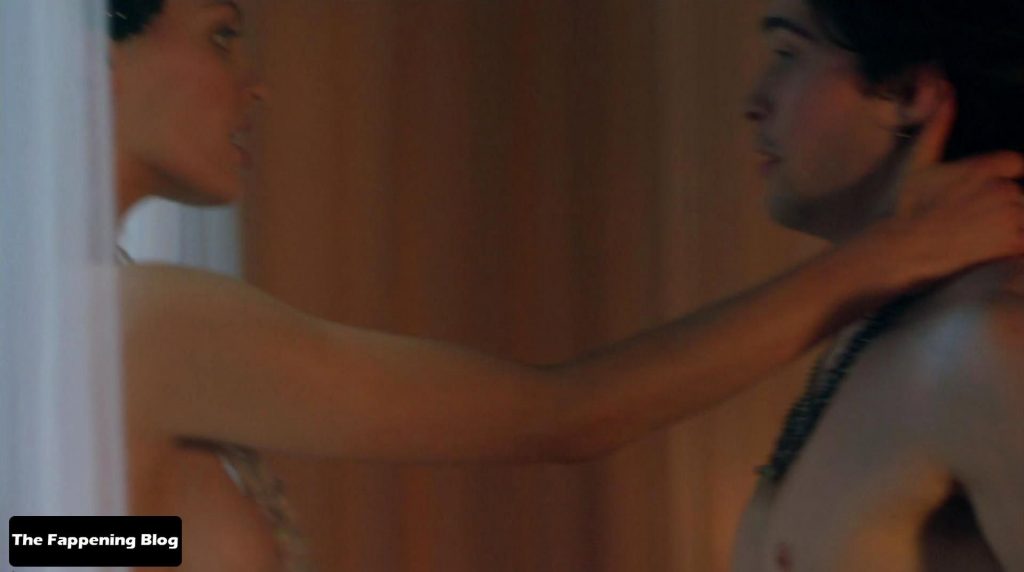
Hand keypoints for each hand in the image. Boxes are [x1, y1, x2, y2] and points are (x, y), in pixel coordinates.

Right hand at [879, 90, 1023, 287]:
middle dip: (1008, 207)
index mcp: (986, 166)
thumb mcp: (918, 164)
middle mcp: (1004, 188)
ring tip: (986, 233)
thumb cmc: (907, 207)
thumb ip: (938, 129)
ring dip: (1012, 226)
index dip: (1007, 178)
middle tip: (980, 219)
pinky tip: (999, 248)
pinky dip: (1015, 245)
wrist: (902, 248)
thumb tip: (947, 93)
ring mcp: (1009, 216)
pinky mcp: (1009, 243)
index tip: (988, 195)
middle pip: (1021, 195)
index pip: (1016, 165)